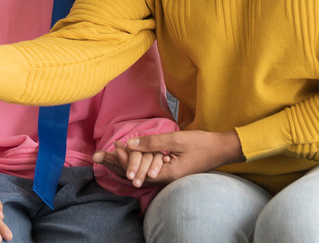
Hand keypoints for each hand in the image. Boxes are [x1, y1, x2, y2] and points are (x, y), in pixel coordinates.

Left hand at [96, 130, 243, 185]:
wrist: (221, 149)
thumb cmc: (202, 144)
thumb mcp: (176, 140)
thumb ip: (153, 142)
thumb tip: (130, 142)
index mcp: (167, 174)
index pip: (137, 170)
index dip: (122, 160)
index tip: (112, 147)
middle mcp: (165, 179)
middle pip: (134, 175)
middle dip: (115, 164)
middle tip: (98, 156)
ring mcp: (167, 177)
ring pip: (139, 173)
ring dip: (123, 164)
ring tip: (106, 156)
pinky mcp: (169, 172)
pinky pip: (147, 170)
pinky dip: (135, 163)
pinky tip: (126, 156)